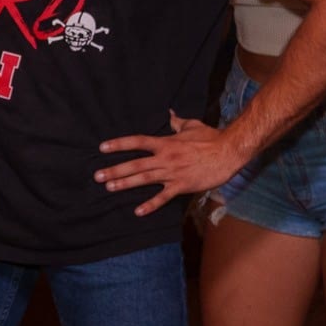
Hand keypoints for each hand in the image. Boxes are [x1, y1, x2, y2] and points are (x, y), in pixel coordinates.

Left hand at [94, 112, 239, 217]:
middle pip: (135, 164)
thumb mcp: (192, 126)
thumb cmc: (211, 138)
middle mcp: (165, 158)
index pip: (137, 142)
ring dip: (125, 184)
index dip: (119, 144)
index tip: (102, 148)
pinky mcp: (182, 186)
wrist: (227, 152)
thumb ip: (178, 122)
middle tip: (97, 176)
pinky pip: (163, 197)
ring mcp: (172, 173)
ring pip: (144, 179)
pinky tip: (137, 211)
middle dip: (115, 170)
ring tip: (109, 188)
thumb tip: (170, 114)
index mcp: (166, 142)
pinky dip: (150, 205)